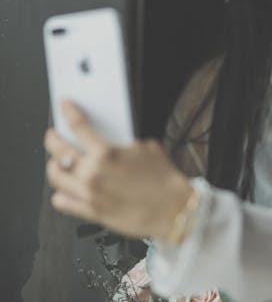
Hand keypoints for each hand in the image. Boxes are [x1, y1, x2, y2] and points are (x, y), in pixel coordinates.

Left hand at [45, 99, 193, 240]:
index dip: (68, 111)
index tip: (64, 106)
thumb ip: (123, 143)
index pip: (78, 126)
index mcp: (107, 154)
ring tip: (57, 162)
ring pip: (54, 176)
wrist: (173, 209)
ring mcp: (89, 193)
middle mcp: (93, 173)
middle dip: (52, 138)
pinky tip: (66, 188)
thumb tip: (111, 141)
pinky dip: (60, 193)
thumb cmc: (163, 180)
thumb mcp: (146, 148)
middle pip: (58, 150)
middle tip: (53, 135)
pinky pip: (61, 202)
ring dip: (53, 165)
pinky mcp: (91, 211)